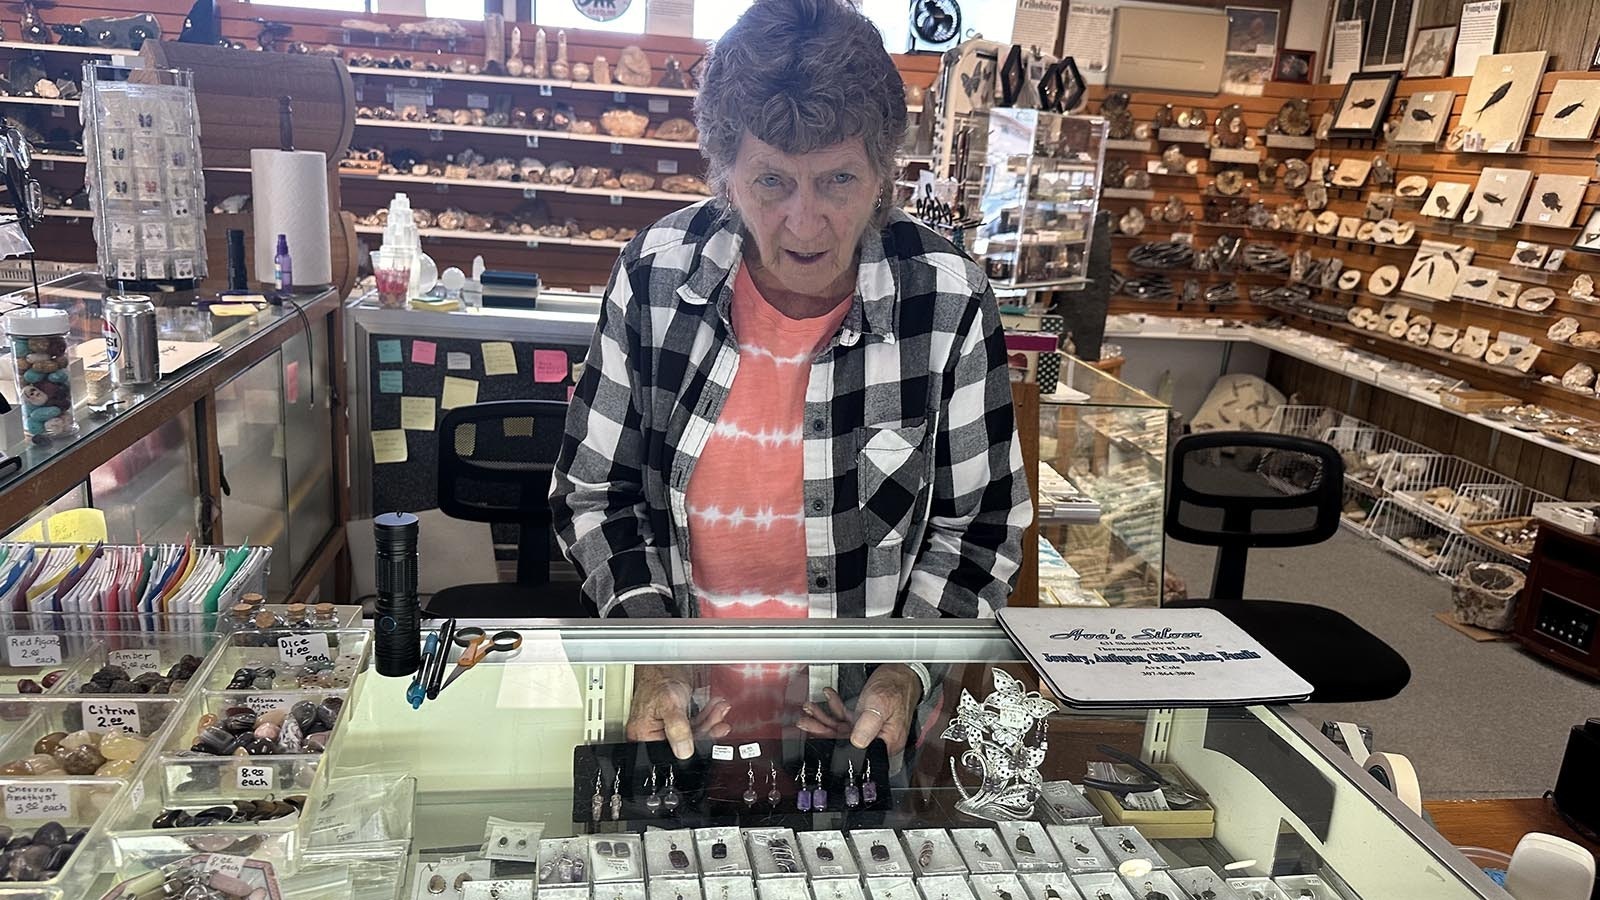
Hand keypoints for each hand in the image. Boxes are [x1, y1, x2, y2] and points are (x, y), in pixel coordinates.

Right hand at [625, 665, 731, 759]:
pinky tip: (714, 709)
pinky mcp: (674, 719)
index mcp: (643, 734)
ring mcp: (664, 726)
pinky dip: (705, 715)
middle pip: (684, 742)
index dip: (693, 746)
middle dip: (706, 729)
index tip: (711, 737)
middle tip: (720, 722)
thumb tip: (684, 752)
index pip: (671, 750)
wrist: (663, 662)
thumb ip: (677, 729)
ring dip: (709, 721)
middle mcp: (652, 733)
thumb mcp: (669, 704)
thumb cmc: (658, 679)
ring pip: (691, 732)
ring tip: (719, 710)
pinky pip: (692, 723)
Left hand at [795, 664, 922, 756]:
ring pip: (841, 729)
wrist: (902, 671)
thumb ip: (869, 724)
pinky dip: (835, 708)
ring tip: (810, 709)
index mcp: (886, 742)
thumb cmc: (897, 687)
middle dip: (822, 730)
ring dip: (824, 718)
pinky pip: (845, 718)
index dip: (835, 747)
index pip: (857, 752)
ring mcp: (869, 728)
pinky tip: (828, 698)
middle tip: (806, 722)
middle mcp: (877, 738)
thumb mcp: (881, 704)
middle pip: (844, 740)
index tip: (817, 738)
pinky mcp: (865, 718)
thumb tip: (857, 742)